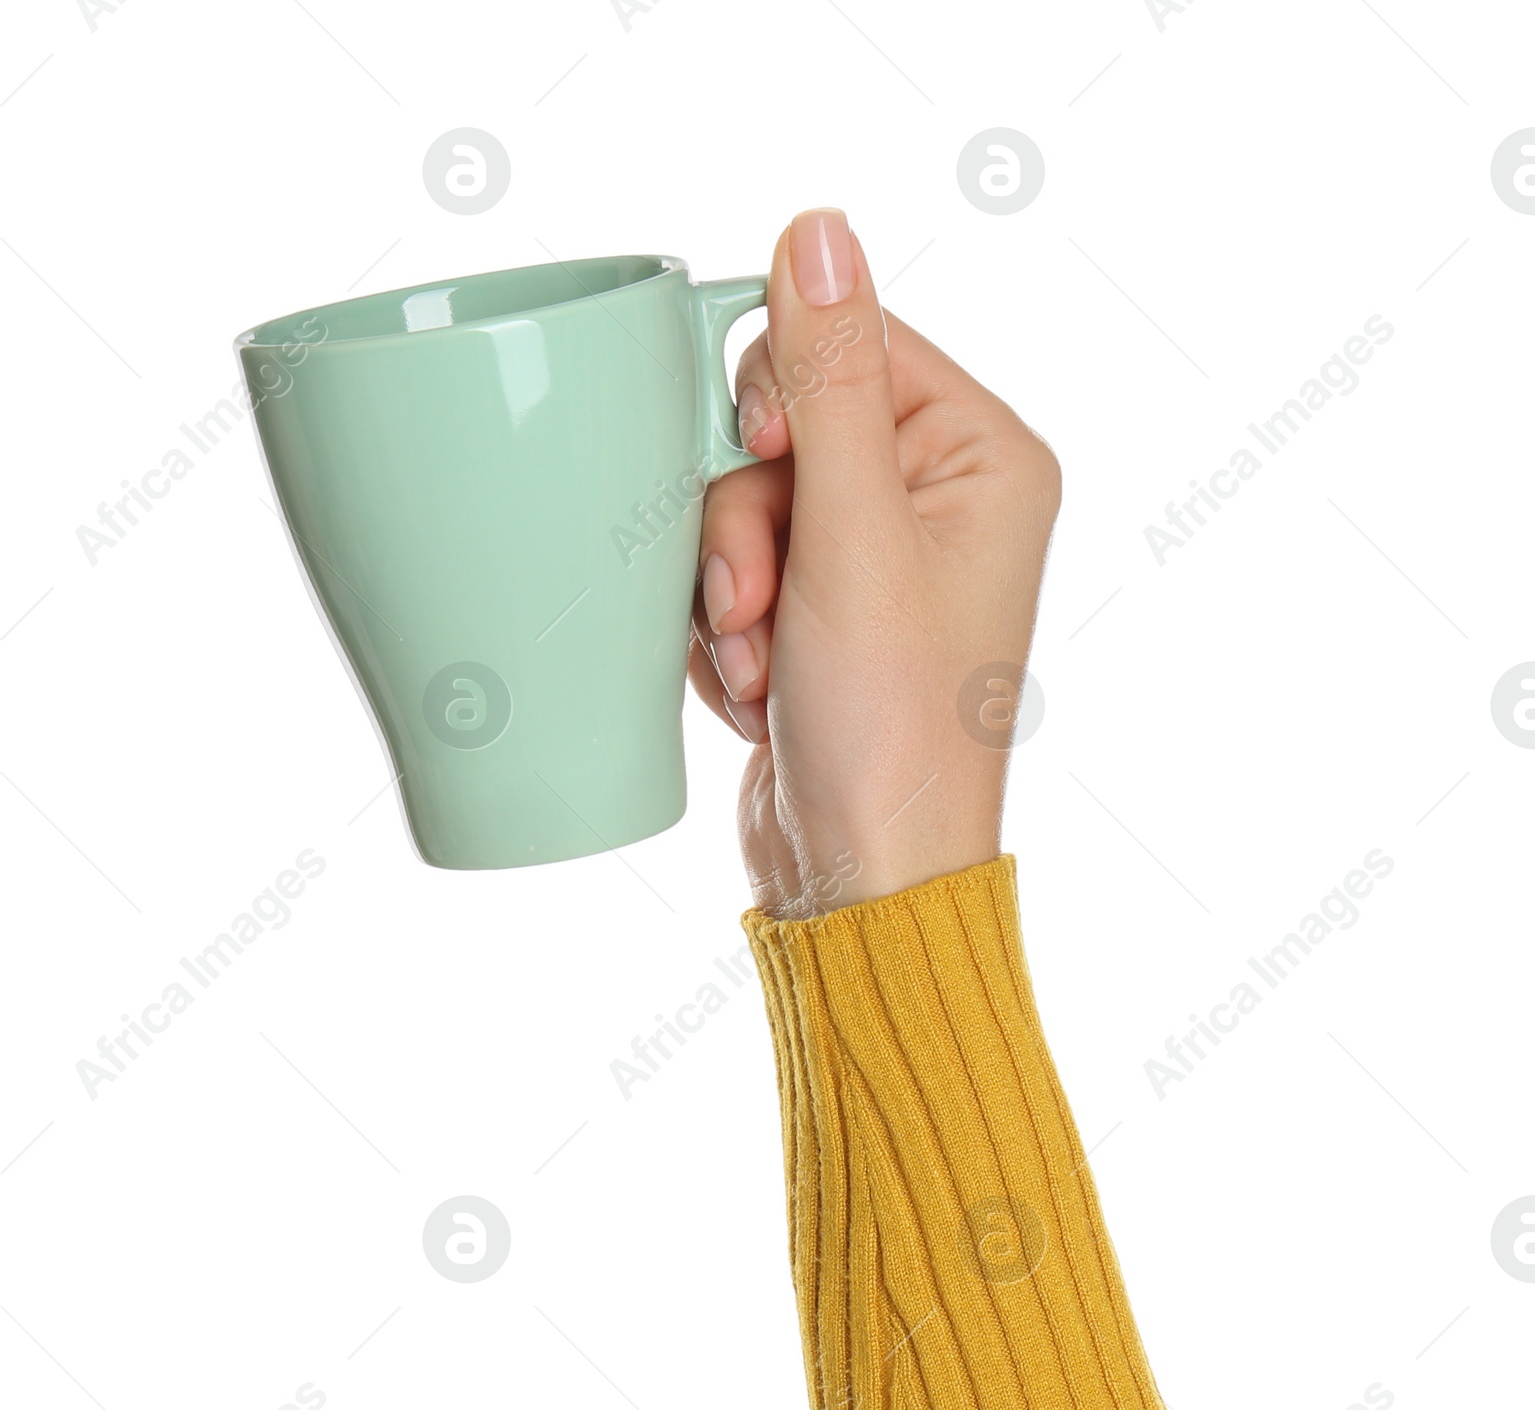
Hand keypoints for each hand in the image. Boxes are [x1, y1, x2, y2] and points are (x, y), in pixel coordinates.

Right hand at [690, 208, 1061, 917]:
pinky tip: (762, 695)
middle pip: (781, 429)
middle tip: (764, 606)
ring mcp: (875, 566)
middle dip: (746, 527)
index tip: (754, 458)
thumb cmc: (888, 727)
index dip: (773, 395)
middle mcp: (937, 501)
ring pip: (742, 506)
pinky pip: (734, 576)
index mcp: (982, 457)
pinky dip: (728, 637)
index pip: (848, 343)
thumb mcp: (850, 536)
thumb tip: (818, 228)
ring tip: (769, 671)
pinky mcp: (822, 621)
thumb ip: (827, 380)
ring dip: (731, 594)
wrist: (863, 878)